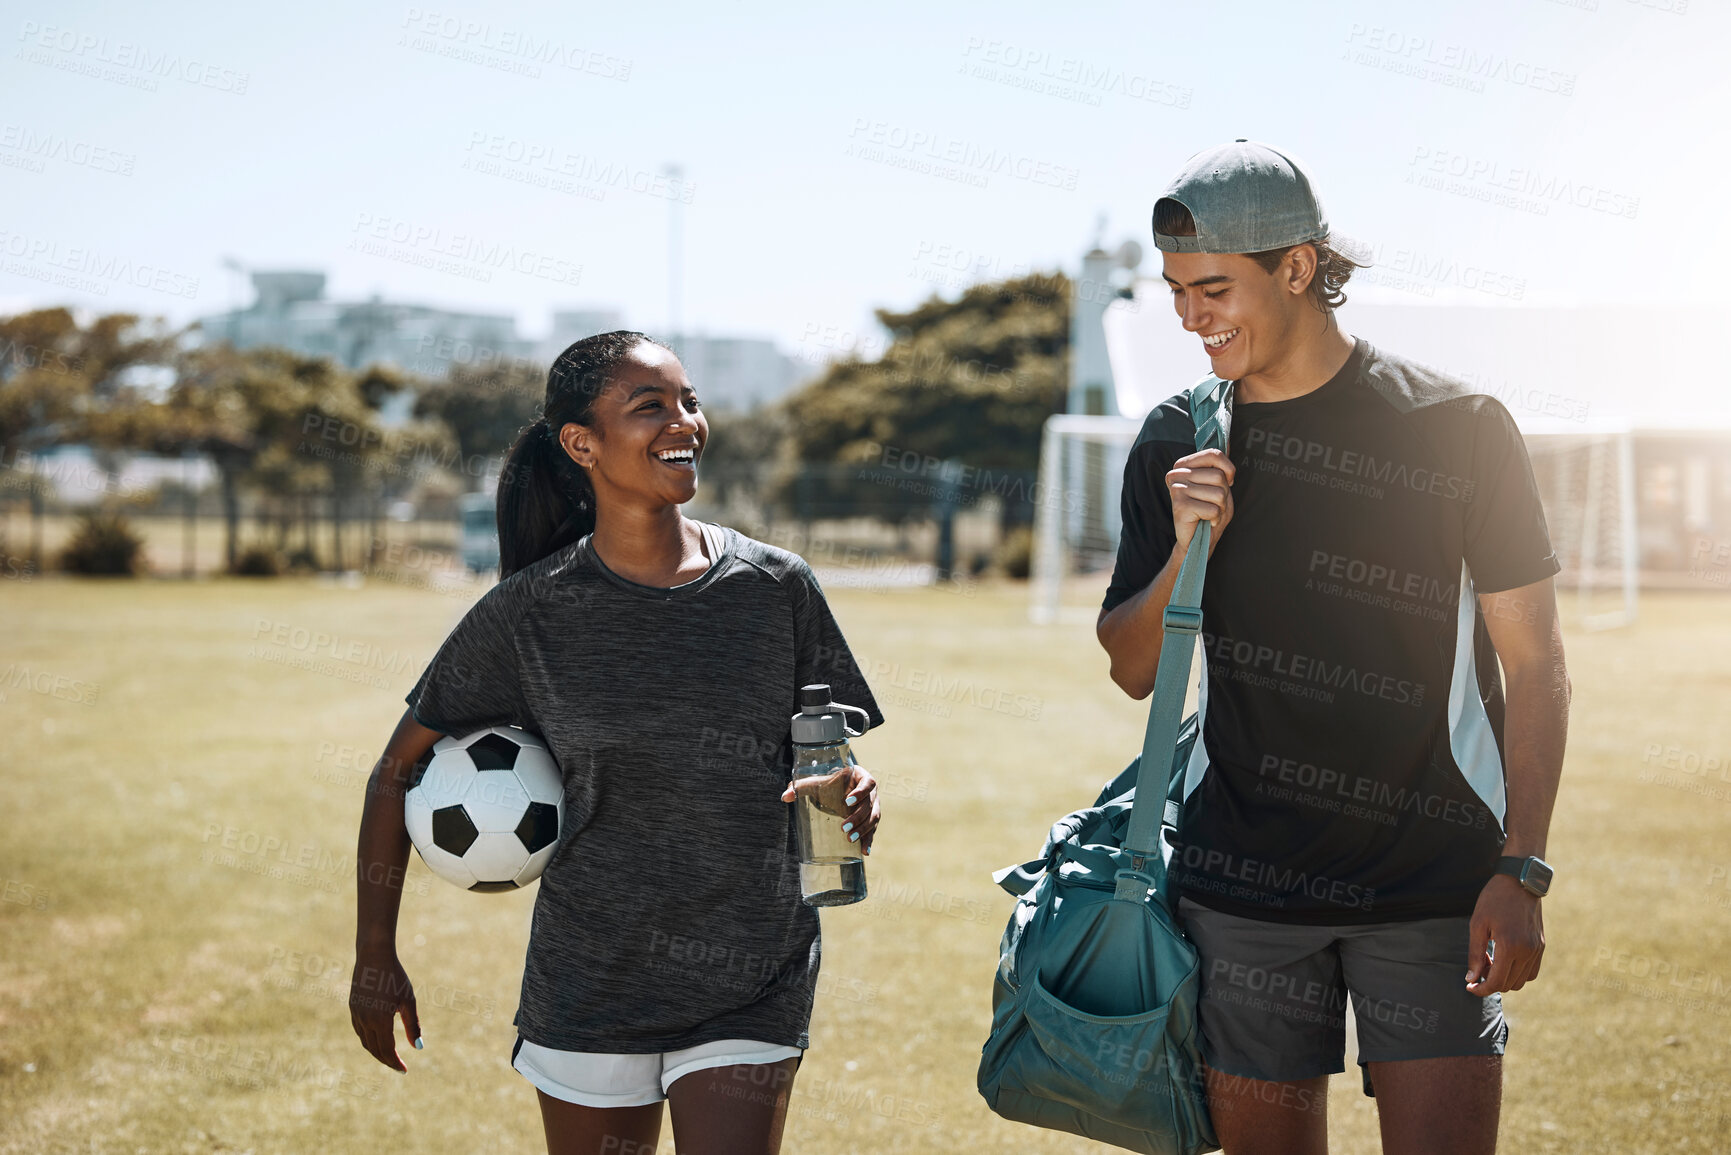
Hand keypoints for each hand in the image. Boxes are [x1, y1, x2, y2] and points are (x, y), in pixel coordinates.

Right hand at [350, 948, 421, 1071]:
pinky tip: (376, 1039)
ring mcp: (356, 1014)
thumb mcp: (409, 1001)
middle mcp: (365, 1021)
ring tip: (389, 1056)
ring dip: (376, 1052)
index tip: (404, 1070)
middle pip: (374, 1050)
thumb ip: (413, 1025)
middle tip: (398, 1066)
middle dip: (386, 1060)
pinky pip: (359, 1030)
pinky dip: (368, 1040)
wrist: (374, 955)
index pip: (387, 1051)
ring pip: (365, 1041)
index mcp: (379, 1021)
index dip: (395, 1063)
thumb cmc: (396, 977)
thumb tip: (418, 1048)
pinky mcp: (353, 1007)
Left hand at [781, 763, 879, 854]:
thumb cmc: (830, 784)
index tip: (847, 801)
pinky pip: (873, 830)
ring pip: (873, 818)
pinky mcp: (871, 819)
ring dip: (863, 829)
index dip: (860, 792)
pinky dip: (869, 840)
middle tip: (843, 827)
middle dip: (857, 817)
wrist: (840, 788)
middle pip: (870, 804)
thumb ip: (801, 787)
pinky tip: (864, 851)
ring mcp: (874, 805)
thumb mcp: (817, 784)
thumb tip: (784, 797)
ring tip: (850, 838)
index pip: (868, 783)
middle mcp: (872, 792)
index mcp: (861, 777)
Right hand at [1166, 448, 1234, 556]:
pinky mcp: (1179, 505)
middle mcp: (1176, 474)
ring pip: (1218, 493)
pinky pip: (1213, 509)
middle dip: (1224, 494)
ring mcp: (1176, 489)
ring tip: (1209, 513)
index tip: (1226, 483)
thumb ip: (1220, 467)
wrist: (1197, 540)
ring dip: (1220, 508)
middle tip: (1213, 504)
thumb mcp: (1220, 486)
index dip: (1228, 470)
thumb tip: (1228, 443)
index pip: (1214, 454)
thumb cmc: (1210, 511)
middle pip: (1218, 476)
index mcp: (1183, 465)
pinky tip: (1204, 521)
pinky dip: (1215, 518)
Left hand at [1465, 874, 1544, 995]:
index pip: (1497, 982)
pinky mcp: (1541, 946)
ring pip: (1522, 981)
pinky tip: (1504, 960)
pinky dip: (1518, 973)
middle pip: (1509, 985)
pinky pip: (1531, 972)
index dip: (1482, 989)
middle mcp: (1527, 951)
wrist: (1519, 881)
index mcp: (1509, 946)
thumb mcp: (1477, 924)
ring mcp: (1537, 950)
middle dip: (1491, 983)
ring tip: (1490, 961)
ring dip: (1505, 979)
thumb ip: (1475, 954)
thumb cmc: (1494, 900)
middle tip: (1478, 969)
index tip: (1470, 987)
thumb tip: (1472, 979)